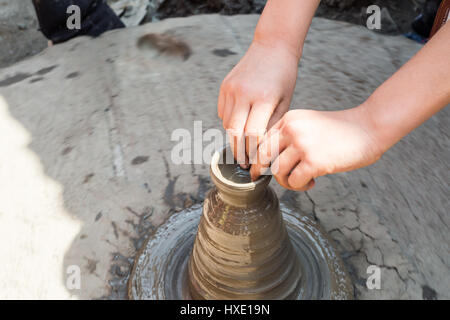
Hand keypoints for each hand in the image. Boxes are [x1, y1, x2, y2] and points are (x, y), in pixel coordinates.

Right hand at [218, 41, 298, 165]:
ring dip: (234, 138)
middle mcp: (244, 94)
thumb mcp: (285, 101)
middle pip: (235, 132)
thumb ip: (271, 125)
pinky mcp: (224, 86)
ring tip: (242, 147)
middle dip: (239, 152)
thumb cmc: (284, 76)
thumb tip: (261, 149)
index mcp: (264, 98)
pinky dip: (229, 122)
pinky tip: (239, 126)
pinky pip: (222, 112)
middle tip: (244, 164)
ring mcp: (231, 89)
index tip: (255, 164)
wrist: (272, 47)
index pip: (253, 134)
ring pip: (227, 124)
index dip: (253, 152)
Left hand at [250, 106, 382, 190]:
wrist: (369, 127)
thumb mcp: (308, 124)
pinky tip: (311, 183)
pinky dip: (300, 186)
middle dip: (260, 171)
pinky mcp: (315, 161)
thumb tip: (268, 161)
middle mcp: (292, 130)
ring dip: (287, 181)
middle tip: (264, 179)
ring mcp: (303, 145)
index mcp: (289, 119)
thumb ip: (289, 136)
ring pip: (278, 172)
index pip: (261, 141)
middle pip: (262, 157)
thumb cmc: (339, 129)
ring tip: (301, 180)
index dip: (257, 158)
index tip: (259, 169)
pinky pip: (294, 181)